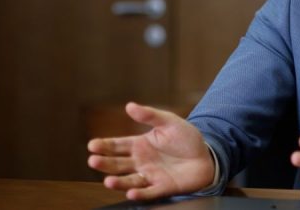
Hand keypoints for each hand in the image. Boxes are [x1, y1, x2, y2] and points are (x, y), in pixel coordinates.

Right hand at [87, 102, 214, 200]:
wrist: (207, 156)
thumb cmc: (186, 138)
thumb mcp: (169, 122)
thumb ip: (150, 115)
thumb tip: (129, 105)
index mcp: (140, 145)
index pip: (117, 145)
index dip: (104, 146)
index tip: (92, 145)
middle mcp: (141, 162)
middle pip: (118, 164)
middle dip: (104, 163)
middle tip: (93, 161)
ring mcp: (150, 175)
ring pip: (129, 180)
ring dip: (118, 182)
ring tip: (108, 181)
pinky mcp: (162, 187)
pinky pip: (149, 192)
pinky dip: (140, 194)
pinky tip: (131, 193)